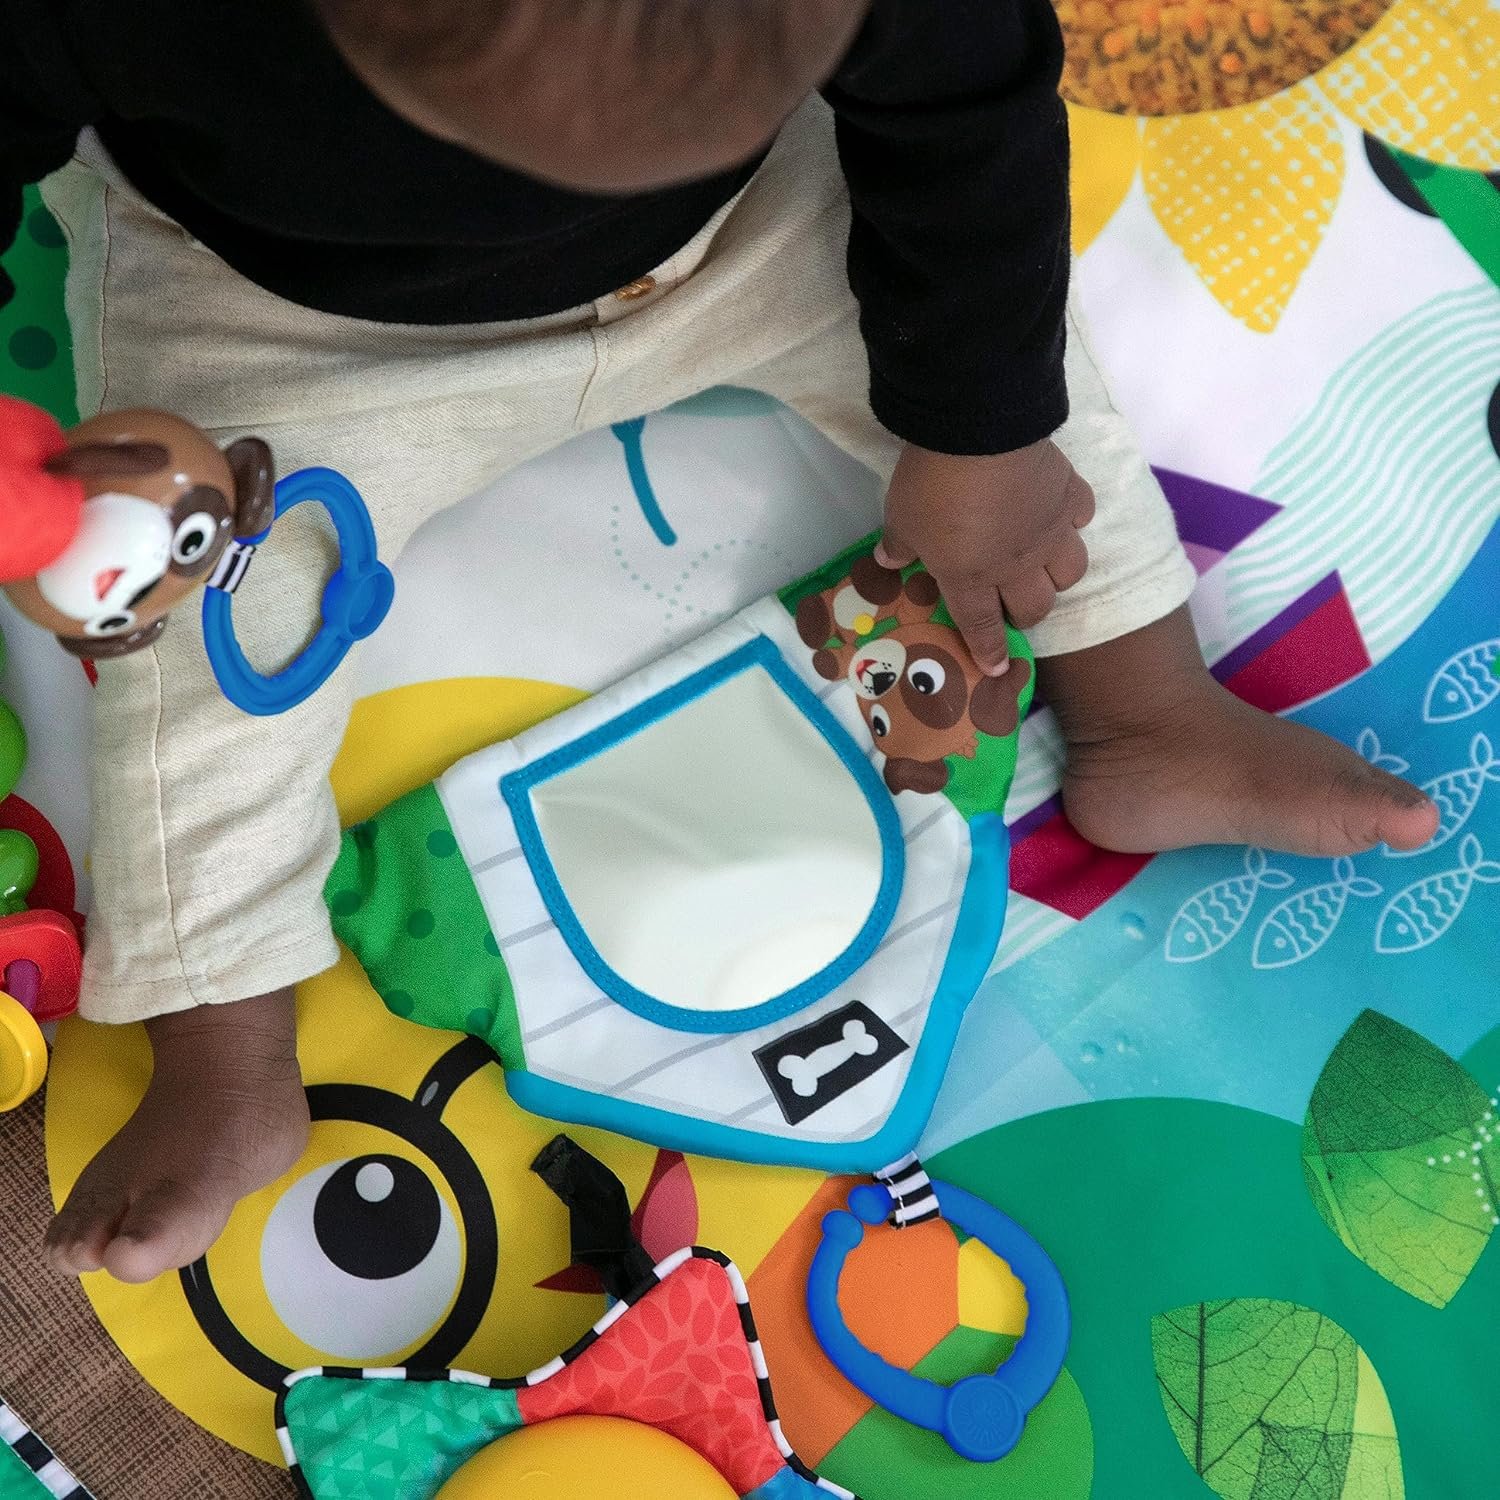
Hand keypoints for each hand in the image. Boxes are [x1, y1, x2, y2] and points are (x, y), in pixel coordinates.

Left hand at [877, 439, 1094, 674]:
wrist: (979, 431)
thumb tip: (888, 561)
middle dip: (1026, 615)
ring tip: (1044, 569)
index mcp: (969, 577)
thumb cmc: (931, 485)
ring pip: (1071, 572)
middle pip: (1034, 607)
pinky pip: (1083, 518)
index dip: (988, 650)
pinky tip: (1061, 516)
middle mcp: (1016, 566)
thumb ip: (897, 544)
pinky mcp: (1069, 497)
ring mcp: (1049, 533)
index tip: (996, 668)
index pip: (980, 626)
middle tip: (1015, 608)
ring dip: (1057, 578)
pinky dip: (1073, 522)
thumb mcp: (900, 517)